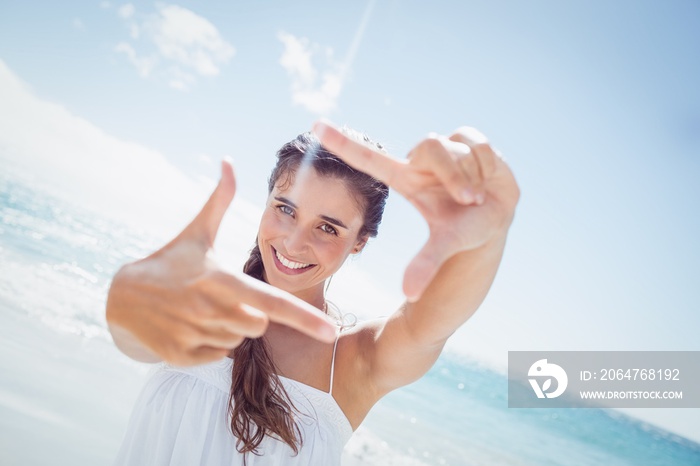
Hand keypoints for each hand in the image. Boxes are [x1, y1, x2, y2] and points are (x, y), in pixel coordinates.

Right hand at [106, 160, 336, 364]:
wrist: (122, 296)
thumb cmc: (171, 260)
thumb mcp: (197, 232)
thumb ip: (220, 200)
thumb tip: (229, 161)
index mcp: (221, 280)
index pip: (273, 302)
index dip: (306, 318)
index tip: (332, 332)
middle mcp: (209, 310)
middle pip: (260, 325)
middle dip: (252, 314)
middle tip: (225, 297)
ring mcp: (193, 335)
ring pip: (238, 341)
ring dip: (231, 328)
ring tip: (205, 309)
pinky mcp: (180, 356)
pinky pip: (218, 356)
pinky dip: (212, 344)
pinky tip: (192, 326)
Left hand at [314, 120, 519, 301]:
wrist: (496, 219)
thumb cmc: (463, 230)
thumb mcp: (445, 244)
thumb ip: (425, 264)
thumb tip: (410, 295)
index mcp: (406, 178)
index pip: (368, 157)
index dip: (343, 143)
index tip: (315, 125)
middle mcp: (421, 160)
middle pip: (431, 145)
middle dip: (454, 175)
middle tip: (468, 200)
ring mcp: (445, 147)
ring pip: (456, 146)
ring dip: (472, 175)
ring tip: (477, 195)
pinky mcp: (468, 140)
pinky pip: (477, 142)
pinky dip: (488, 165)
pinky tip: (488, 178)